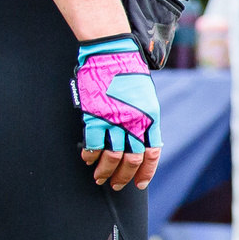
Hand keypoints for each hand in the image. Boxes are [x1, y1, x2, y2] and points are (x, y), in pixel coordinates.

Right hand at [74, 36, 161, 190]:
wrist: (113, 54)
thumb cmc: (129, 74)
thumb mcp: (145, 98)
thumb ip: (144, 121)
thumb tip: (141, 143)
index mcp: (150, 119)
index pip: (151, 154)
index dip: (146, 172)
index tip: (139, 184)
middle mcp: (135, 123)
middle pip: (131, 160)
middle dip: (123, 177)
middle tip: (115, 185)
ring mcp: (115, 120)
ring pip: (112, 157)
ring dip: (104, 171)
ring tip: (99, 178)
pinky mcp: (95, 116)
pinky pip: (92, 144)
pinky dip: (89, 155)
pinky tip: (87, 159)